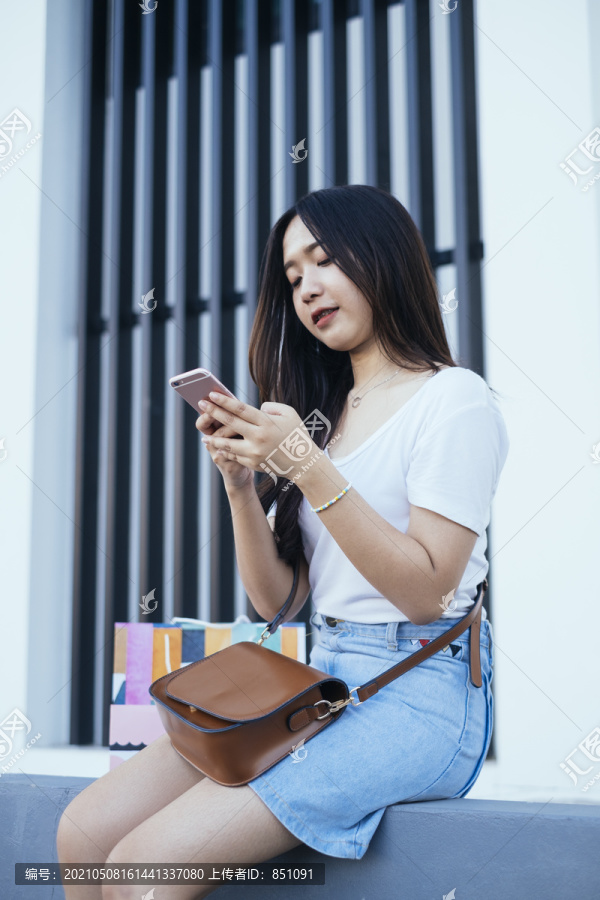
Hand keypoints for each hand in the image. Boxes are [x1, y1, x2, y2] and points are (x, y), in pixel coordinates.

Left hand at [198, 392, 316, 481]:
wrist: (304, 463)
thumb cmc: (296, 435)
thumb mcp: (290, 414)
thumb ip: (271, 407)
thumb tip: (254, 408)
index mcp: (267, 422)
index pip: (240, 409)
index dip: (224, 401)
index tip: (212, 394)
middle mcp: (258, 437)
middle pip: (230, 423)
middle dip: (214, 412)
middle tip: (201, 404)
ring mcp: (254, 452)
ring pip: (227, 444)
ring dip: (214, 439)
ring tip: (204, 437)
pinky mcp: (253, 464)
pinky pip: (235, 456)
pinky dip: (225, 452)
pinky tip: (218, 449)